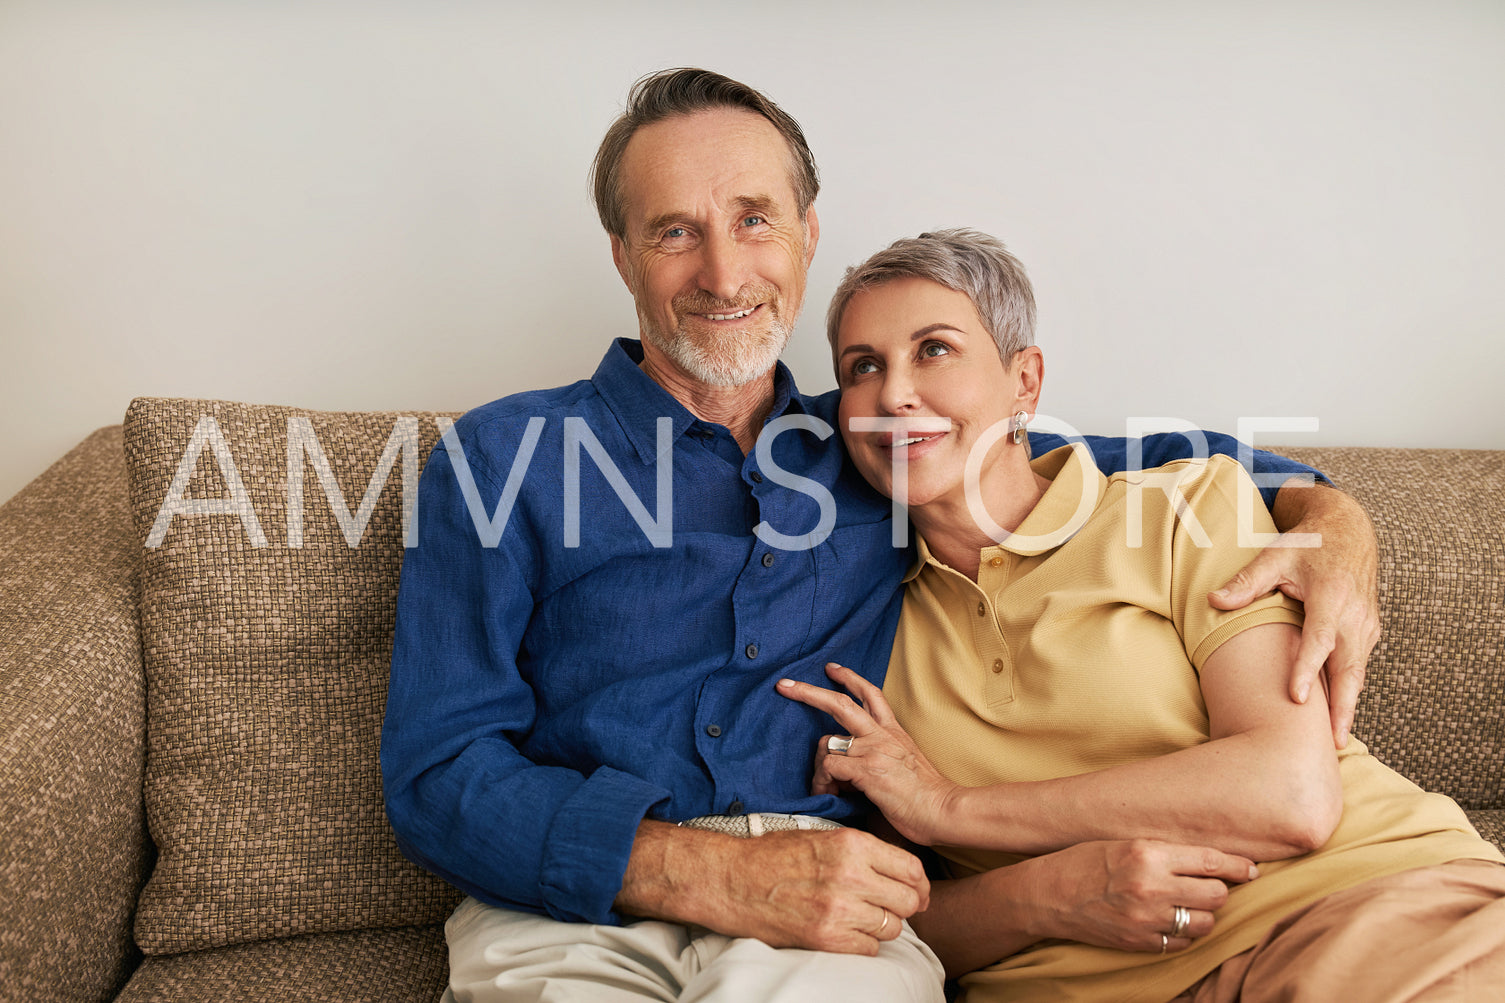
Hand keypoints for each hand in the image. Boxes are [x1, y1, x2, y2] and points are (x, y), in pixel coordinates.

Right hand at [617, 821, 928, 955]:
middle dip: (904, 906)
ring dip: (881, 926)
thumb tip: (895, 870)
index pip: (911, 867)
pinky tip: (845, 933)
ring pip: (891, 927)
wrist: (732, 880)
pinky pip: (869, 949)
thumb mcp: (820, 836)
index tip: (917, 892)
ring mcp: (840, 909)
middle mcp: (851, 875)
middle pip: (908, 901)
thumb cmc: (772, 856)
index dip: (919, 884)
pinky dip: (862, 944)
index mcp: (852, 844)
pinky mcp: (826, 937)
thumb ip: (859, 851)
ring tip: (861, 919)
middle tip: (890, 908)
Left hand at [777, 663, 958, 845]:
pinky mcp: (867, 770)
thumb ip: (881, 755)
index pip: (870, 694)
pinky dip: (823, 782)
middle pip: (840, 703)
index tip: (832, 668)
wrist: (944, 810)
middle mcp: (881, 735)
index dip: (849, 678)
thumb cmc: (926, 796)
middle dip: (808, 691)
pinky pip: (829, 767)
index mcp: (893, 731)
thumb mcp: (905, 763)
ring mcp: (873, 750)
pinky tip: (831, 795)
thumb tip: (853, 766)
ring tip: (824, 788)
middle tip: (785, 685)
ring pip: (826, 743)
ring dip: (817, 767)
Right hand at [1016, 839, 1255, 952]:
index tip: (1249, 869)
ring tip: (1189, 906)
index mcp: (1147, 853)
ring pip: (1205, 923)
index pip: (1210, 861)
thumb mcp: (1125, 844)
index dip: (1237, 866)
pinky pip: (1182, 944)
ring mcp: (1146, 918)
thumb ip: (1166, 852)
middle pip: (1216, 894)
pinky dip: (1183, 935)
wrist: (1049, 894)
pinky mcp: (1140, 942)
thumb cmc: (1086, 861)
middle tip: (1212, 887)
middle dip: (1219, 891)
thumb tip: (1212, 862)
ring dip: (1203, 915)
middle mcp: (1150, 886)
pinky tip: (1170, 922)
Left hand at [1210, 483, 1379, 746]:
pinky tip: (1339, 714)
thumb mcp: (1274, 555)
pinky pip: (1359, 665)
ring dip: (1349, 705)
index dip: (1308, 670)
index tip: (1296, 699)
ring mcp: (1366, 625)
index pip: (1319, 640)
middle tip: (1333, 742)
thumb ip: (1246, 581)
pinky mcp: (1369, 630)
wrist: (1349, 530)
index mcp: (1331, 596)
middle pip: (1349, 668)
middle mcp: (1354, 615)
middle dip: (1343, 706)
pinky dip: (1351, 689)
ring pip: (1358, 672)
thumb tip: (1213, 602)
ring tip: (1337, 739)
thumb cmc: (1308, 544)